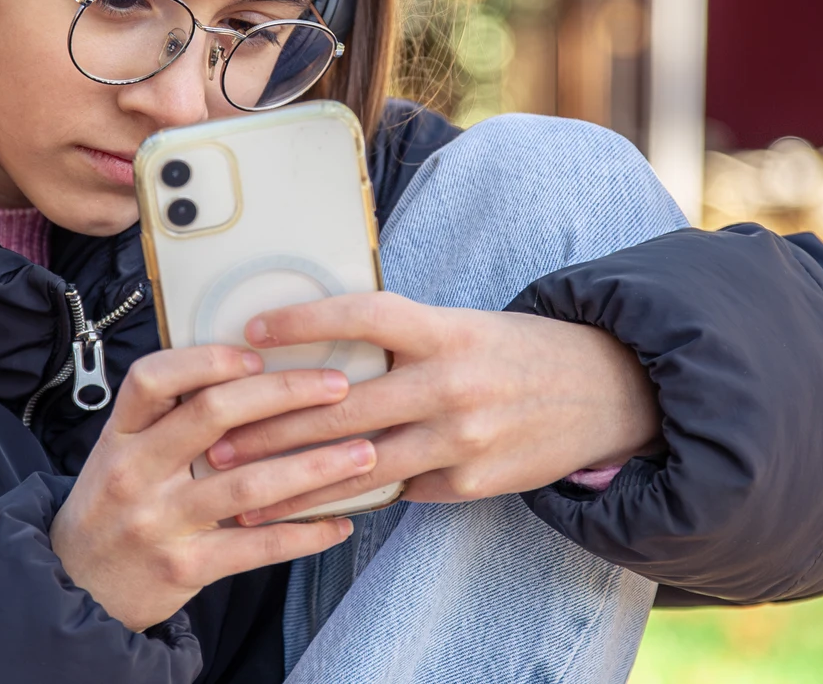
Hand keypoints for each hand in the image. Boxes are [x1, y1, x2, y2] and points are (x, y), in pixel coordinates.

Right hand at [51, 344, 374, 631]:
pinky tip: (338, 524)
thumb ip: (167, 419)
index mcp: (120, 435)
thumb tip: (246, 371)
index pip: (153, 377)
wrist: (74, 591)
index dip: (208, 358)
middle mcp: (134, 472)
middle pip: (212, 415)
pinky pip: (255, 548)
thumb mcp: (120, 454)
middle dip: (284, 393)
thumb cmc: (111, 510)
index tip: (260, 352)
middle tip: (338, 385)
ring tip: (363, 453)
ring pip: (247, 483)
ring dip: (313, 466)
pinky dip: (303, 535)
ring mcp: (158, 522)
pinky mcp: (182, 568)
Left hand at [203, 293, 659, 522]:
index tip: (250, 329)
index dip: (305, 320)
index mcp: (447, 330)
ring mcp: (462, 438)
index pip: (365, 316)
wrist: (606, 392)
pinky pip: (397, 490)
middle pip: (346, 405)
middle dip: (272, 426)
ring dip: (296, 481)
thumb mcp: (463, 324)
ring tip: (243, 490)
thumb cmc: (515, 351)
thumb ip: (402, 339)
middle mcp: (452, 383)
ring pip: (361, 464)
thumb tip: (319, 350)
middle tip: (217, 439)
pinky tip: (305, 505)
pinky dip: (350, 497)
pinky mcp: (470, 481)